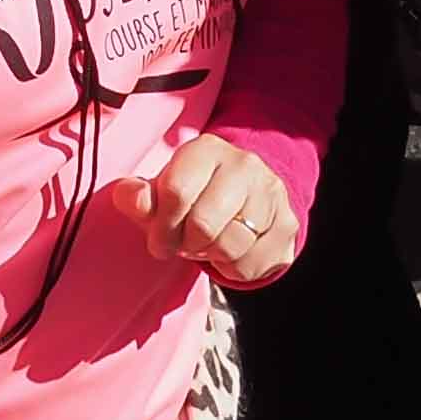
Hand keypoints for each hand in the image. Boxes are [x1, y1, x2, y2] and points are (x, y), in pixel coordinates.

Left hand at [119, 135, 301, 290]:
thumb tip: (132, 197)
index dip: (161, 227)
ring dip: (211, 257)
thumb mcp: (160, 192)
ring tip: (208, 245)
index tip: (159, 239)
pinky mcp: (288, 224)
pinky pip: (252, 265)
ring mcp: (271, 193)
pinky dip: (233, 269)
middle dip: (186, 245)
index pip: (176, 193)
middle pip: (204, 225)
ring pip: (231, 247)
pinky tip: (230, 253)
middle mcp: (244, 164)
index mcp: (206, 150)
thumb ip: (138, 196)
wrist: (244, 194)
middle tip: (185, 244)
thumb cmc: (192, 195)